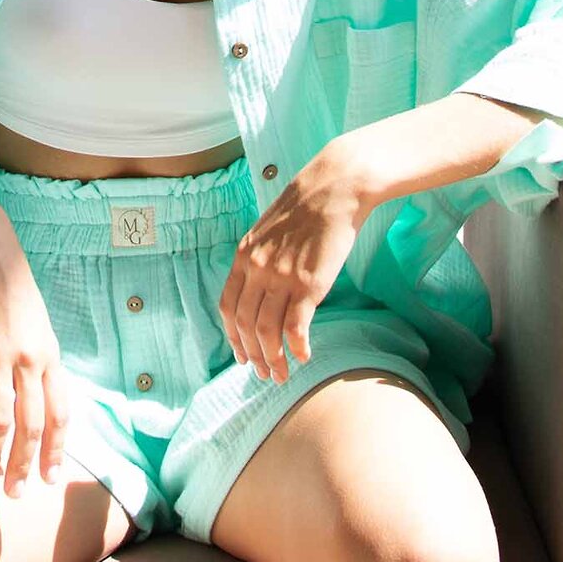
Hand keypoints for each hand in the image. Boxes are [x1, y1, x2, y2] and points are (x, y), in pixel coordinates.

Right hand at [0, 196, 70, 498]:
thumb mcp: (35, 322)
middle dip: (26, 463)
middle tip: (17, 493)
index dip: (56, 448)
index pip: (61, 412)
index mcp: (49, 353)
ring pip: (1, 420)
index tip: (50, 478)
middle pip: (33, 424)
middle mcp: (29, 359)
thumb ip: (37, 359)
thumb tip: (37, 395)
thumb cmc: (8, 286)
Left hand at [217, 137, 371, 385]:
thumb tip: (261, 287)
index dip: (232, 336)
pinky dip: (296, 347)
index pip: (227, 306)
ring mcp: (282, 276)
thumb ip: (261, 257)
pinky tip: (304, 355)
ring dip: (273, 359)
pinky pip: (295, 326)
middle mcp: (258, 268)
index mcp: (244, 255)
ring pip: (267, 331)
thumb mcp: (269, 231)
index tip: (241, 354)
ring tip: (282, 374)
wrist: (335, 187)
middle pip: (245, 324)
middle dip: (252, 355)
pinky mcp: (309, 283)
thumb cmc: (308, 207)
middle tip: (263, 374)